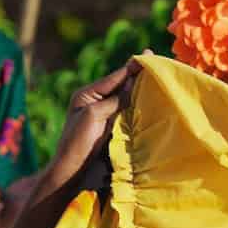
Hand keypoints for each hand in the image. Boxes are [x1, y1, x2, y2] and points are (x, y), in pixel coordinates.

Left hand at [44, 56, 146, 191]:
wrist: (71, 173)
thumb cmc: (77, 143)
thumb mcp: (94, 117)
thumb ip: (114, 100)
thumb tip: (133, 83)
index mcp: (86, 94)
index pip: (114, 77)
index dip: (132, 67)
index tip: (149, 54)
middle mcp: (95, 101)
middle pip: (121, 85)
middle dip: (138, 75)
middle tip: (156, 60)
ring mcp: (103, 115)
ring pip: (125, 97)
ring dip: (140, 89)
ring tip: (157, 76)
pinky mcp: (110, 128)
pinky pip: (126, 111)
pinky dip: (138, 105)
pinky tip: (150, 100)